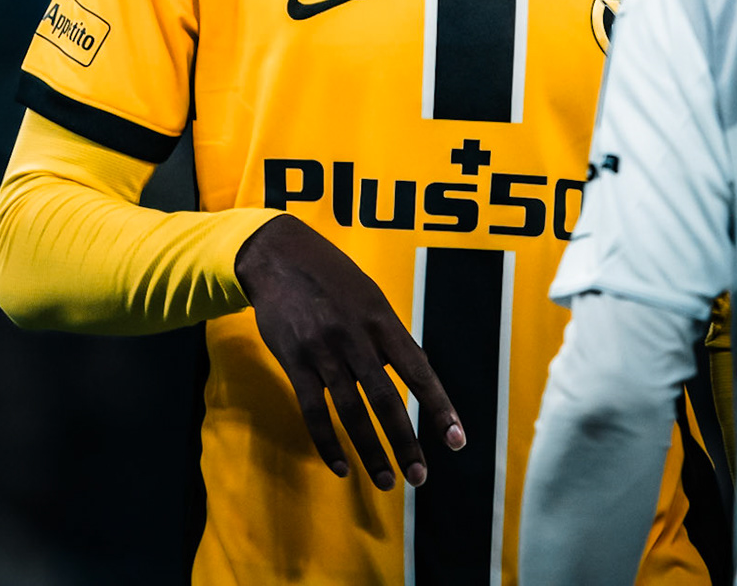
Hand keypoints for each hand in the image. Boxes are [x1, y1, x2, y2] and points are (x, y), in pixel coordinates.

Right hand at [235, 214, 465, 489]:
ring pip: (351, 411)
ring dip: (370, 451)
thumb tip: (417, 374)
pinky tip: (341, 466)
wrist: (279, 255)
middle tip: (419, 476)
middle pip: (386, 400)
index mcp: (382, 320)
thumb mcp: (370, 296)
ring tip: (386, 481)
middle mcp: (356, 337)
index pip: (418, 372)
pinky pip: (313, 410)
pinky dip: (327, 442)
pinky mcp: (294, 361)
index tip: (456, 440)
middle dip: (405, 442)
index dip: (439, 408)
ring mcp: (323, 351)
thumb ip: (390, 337)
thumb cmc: (332, 276)